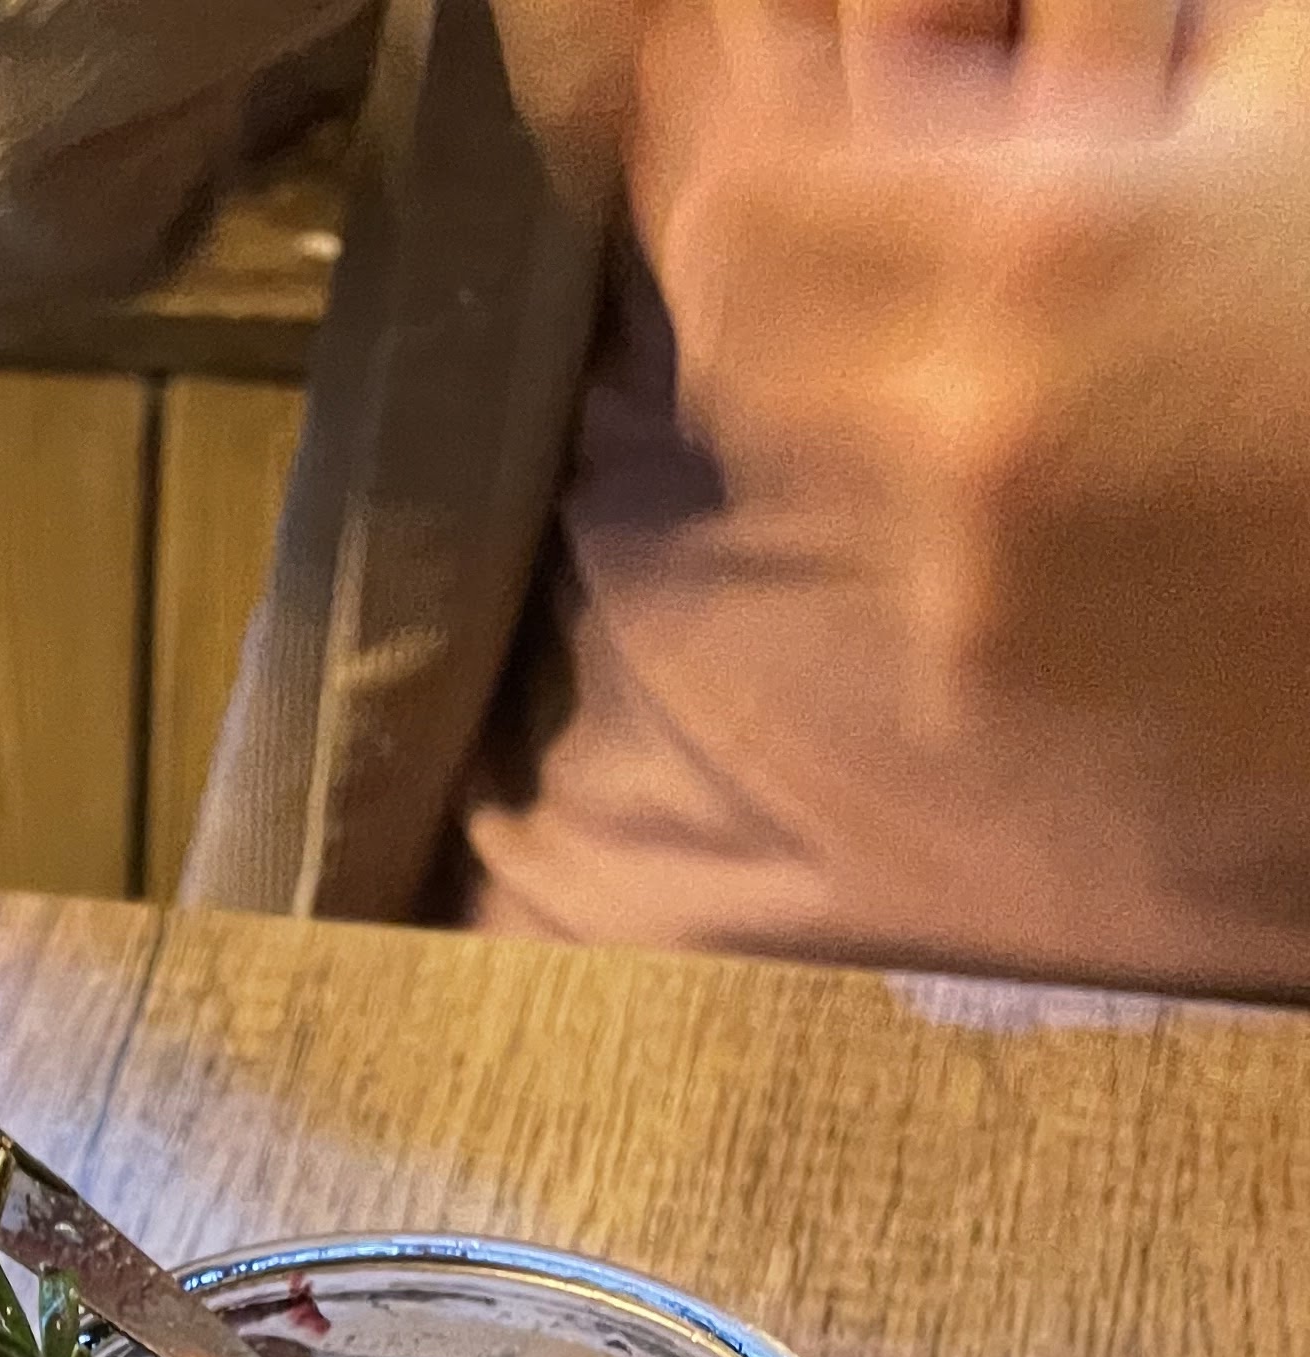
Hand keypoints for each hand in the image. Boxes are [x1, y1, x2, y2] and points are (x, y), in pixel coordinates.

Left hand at [631, 0, 1309, 824]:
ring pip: (795, 459)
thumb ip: (1120, 30)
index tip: (715, 90)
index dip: (714, 132)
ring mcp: (969, 571)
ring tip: (904, 313)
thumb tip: (960, 22)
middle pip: (729, 339)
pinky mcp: (990, 678)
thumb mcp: (1281, 85)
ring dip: (822, 379)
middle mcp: (966, 425)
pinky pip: (886, 562)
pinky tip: (1006, 435)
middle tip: (780, 201)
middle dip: (737, 264)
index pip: (747, 190)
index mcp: (1035, 242)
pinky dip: (910, 492)